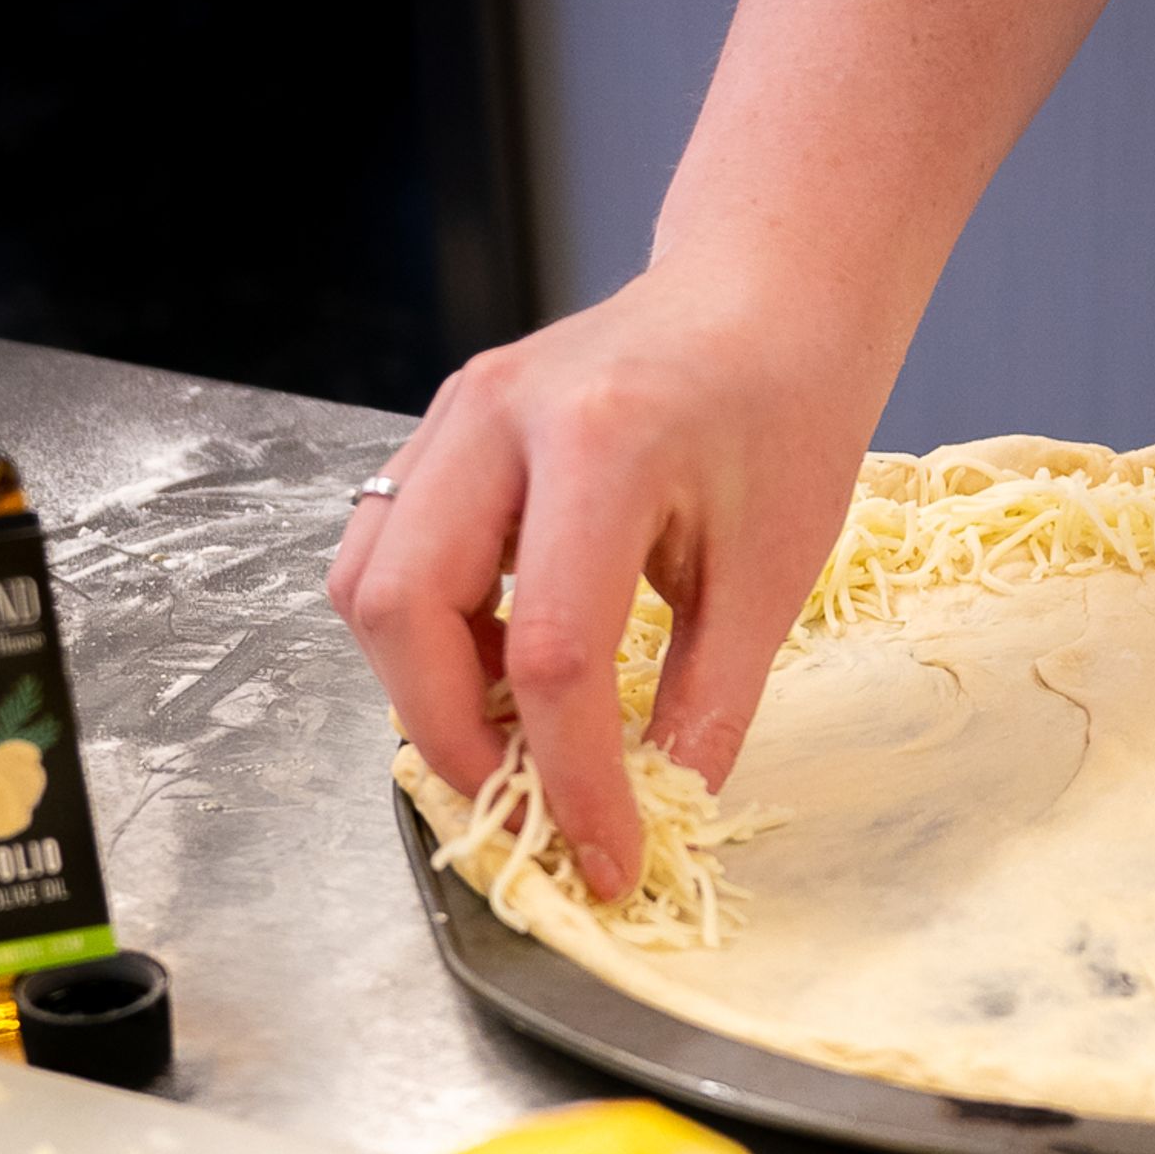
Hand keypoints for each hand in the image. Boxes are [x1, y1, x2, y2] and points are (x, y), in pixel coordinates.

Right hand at [328, 265, 876, 898]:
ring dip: (426, 686)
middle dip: (454, 737)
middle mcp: (499, 419)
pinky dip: (431, 635)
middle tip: (529, 806)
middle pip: (404, 609)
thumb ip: (711, 698)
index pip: (554, 651)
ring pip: (370, 582)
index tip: (607, 857)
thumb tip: (662, 810)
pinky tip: (511, 664)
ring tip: (522, 735)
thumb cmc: (785, 413)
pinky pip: (388, 552)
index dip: (572, 778)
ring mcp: (454, 416)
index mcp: (602, 444)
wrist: (761, 296)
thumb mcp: (773, 569)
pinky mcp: (442, 433)